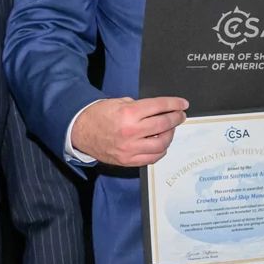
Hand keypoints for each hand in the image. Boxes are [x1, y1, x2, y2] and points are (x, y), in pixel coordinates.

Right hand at [71, 96, 187, 165]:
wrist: (80, 132)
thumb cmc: (98, 114)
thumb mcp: (118, 102)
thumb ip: (139, 106)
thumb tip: (159, 111)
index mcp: (128, 114)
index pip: (159, 107)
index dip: (174, 104)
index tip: (183, 104)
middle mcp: (131, 132)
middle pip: (163, 125)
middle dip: (176, 119)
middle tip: (180, 115)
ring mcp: (130, 149)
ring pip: (161, 144)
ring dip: (170, 136)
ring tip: (169, 130)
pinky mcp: (128, 161)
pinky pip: (152, 158)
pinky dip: (160, 150)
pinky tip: (160, 143)